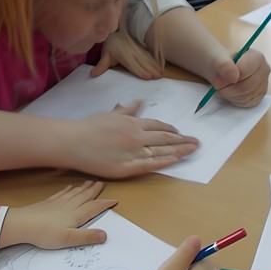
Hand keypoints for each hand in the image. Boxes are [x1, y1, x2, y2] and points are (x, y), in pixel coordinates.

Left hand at [0, 181, 117, 248]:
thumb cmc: (44, 234)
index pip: (94, 207)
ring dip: (84, 187)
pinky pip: (62, 193)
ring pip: (75, 193)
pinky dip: (69, 189)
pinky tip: (70, 187)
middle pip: (85, 196)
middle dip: (95, 190)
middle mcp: (69, 206)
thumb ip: (86, 237)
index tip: (115, 200)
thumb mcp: (68, 239)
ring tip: (90, 182)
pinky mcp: (48, 202)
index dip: (105, 203)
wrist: (22, 224)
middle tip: (102, 183)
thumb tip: (105, 235)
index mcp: (76, 215)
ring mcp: (58, 202)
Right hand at [66, 102, 198, 178]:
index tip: (180, 133)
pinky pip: (150, 164)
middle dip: (183, 140)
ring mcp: (133, 151)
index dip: (171, 130)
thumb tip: (139, 102)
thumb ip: (127, 110)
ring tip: (193, 150)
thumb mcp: (110, 114)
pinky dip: (165, 162)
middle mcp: (137, 136)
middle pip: (165, 138)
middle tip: (197, 143)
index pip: (158, 126)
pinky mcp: (126, 167)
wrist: (73, 141)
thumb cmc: (88, 127)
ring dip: (180, 150)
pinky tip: (176, 160)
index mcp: (133, 123)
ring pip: (162, 151)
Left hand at [92, 28, 162, 79]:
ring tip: (160, 74)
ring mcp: (139, 51)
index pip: (133, 64)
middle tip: (157, 77)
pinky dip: (156, 61)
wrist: (117, 31)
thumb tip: (92, 74)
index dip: (140, 70)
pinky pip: (150, 56)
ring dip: (154, 66)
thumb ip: (101, 65)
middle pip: (143, 63)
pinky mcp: (143, 50)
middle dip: (150, 70)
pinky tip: (161, 67)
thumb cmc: (111, 45)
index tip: (147, 76)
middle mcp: (133, 53)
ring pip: (148, 59)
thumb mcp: (105, 54)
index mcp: (124, 56)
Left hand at [207, 49, 270, 107]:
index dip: (226, 79)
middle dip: (228, 89)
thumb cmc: (221, 61)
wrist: (222, 67)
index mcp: (257, 57)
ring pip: (246, 97)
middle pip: (245, 87)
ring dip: (230, 95)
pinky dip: (235, 100)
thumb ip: (223, 65)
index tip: (217, 80)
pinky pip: (247, 103)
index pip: (243, 73)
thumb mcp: (217, 58)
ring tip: (224, 87)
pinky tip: (231, 92)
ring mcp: (263, 84)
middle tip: (218, 86)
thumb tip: (233, 77)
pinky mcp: (259, 96)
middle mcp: (264, 70)